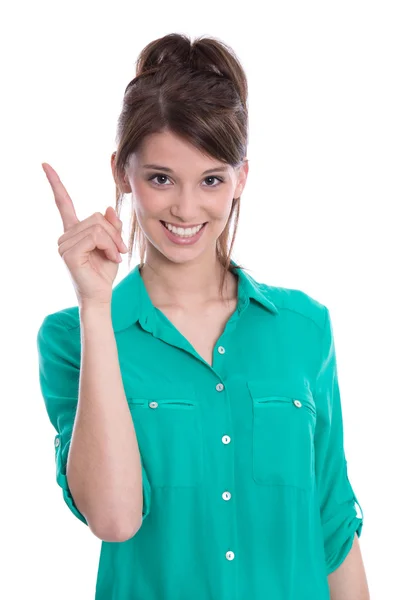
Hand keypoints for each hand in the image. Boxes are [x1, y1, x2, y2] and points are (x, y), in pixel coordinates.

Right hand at [42, 162, 128, 305]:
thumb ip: (111, 226)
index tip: (45, 165)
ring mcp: (64, 244)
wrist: (101, 295)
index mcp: (73, 232)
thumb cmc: (104, 272)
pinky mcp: (69, 253)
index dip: (55, 183)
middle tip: (121, 249)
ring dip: (113, 241)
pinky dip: (109, 246)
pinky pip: (95, 237)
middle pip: (95, 217)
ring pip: (97, 227)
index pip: (63, 203)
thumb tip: (107, 208)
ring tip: (116, 255)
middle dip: (113, 232)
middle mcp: (65, 236)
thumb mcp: (112, 244)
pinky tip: (112, 258)